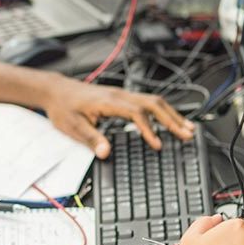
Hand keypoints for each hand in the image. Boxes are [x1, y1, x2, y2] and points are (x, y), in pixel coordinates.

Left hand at [42, 74, 194, 157]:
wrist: (56, 91)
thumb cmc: (63, 107)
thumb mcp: (73, 126)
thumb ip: (91, 139)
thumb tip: (105, 153)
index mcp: (108, 102)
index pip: (136, 114)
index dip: (149, 129)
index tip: (158, 145)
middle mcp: (119, 95)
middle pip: (153, 104)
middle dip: (172, 119)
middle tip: (187, 135)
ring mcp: (121, 94)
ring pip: (153, 101)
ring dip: (171, 114)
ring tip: (187, 129)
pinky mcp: (121, 97)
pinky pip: (147, 101)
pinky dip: (162, 111)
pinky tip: (170, 120)